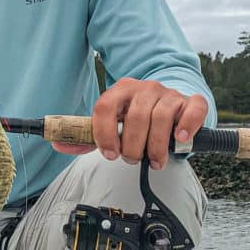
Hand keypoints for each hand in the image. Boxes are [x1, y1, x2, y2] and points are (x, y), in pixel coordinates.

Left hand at [51, 78, 207, 169]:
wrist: (170, 104)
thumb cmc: (138, 117)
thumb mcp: (111, 125)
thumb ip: (86, 136)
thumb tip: (57, 143)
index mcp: (120, 90)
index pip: (105, 107)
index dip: (104, 134)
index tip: (109, 153)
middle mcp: (145, 89)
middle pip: (136, 118)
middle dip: (132, 147)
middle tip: (132, 158)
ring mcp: (169, 94)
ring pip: (161, 119)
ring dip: (156, 147)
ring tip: (154, 160)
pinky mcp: (190, 102)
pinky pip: (191, 111)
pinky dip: (185, 127)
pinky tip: (179, 140)